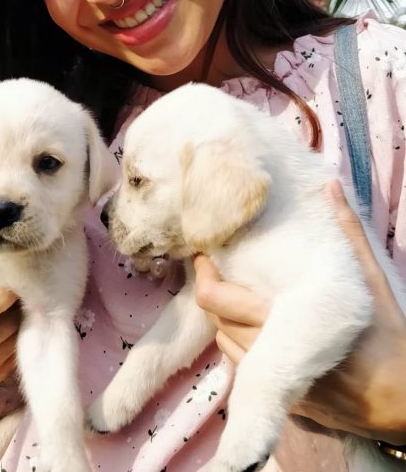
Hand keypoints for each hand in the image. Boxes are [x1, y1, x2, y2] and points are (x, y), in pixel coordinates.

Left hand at [193, 179, 405, 443]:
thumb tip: (331, 186)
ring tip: (232, 295)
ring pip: (225, 346)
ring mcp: (274, 381)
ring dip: (223, 320)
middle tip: (212, 268)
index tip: (203, 254)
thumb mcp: (372, 281)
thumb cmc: (388, 339)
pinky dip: (240, 345)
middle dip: (210, 292)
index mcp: (285, 321)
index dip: (203, 275)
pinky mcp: (282, 400)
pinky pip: (244, 369)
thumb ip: (349, 233)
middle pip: (216, 321)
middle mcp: (271, 354)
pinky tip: (254, 327)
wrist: (403, 404)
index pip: (219, 300)